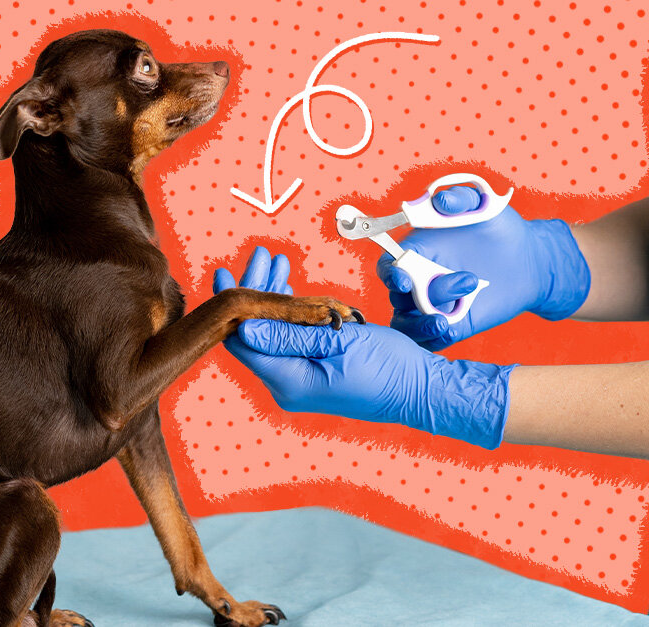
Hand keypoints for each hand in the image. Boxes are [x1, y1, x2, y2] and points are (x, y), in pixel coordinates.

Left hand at [214, 247, 514, 449]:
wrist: (421, 391)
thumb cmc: (389, 367)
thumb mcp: (339, 342)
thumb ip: (290, 334)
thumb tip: (244, 327)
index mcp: (290, 381)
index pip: (242, 342)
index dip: (232, 306)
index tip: (227, 273)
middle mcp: (288, 385)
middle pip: (254, 335)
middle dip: (254, 292)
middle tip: (260, 257)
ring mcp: (299, 381)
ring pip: (271, 334)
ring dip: (273, 298)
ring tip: (276, 262)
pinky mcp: (312, 374)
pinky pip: (288, 341)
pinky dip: (289, 313)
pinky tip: (290, 287)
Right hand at [378, 186, 589, 349]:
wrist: (530, 260)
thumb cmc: (500, 229)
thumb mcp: (484, 205)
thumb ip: (460, 198)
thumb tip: (439, 201)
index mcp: (417, 252)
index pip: (388, 266)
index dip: (389, 274)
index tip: (404, 279)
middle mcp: (419, 280)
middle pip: (398, 297)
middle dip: (421, 295)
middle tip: (468, 280)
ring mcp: (434, 305)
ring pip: (407, 324)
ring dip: (420, 325)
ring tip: (445, 322)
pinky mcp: (451, 324)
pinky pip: (429, 340)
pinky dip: (432, 338)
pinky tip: (449, 328)